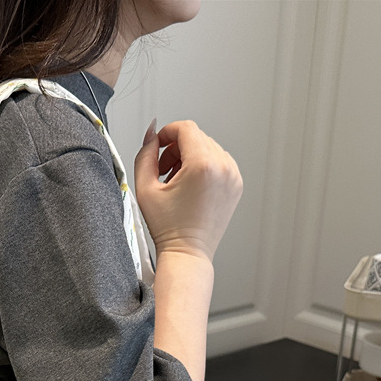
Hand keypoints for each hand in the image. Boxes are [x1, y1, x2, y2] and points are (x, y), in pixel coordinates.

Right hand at [133, 119, 242, 261]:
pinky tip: (190, 186)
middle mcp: (223, 167)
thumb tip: (151, 134)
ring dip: (189, 157)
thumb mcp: (145, 188)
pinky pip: (218, 161)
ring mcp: (233, 175)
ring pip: (208, 147)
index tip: (157, 145)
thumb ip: (145, 155)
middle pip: (196, 137)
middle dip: (176, 148)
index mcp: (202, 165)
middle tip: (163, 171)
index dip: (166, 132)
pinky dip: (203, 167)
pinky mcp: (236, 184)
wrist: (187, 252)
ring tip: (176, 181)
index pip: (186, 128)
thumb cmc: (168, 228)